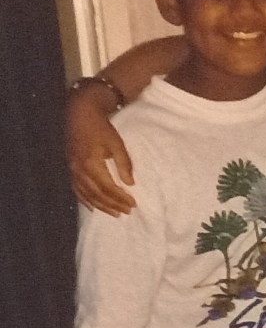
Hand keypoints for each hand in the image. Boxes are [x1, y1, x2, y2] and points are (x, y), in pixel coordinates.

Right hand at [66, 90, 135, 214]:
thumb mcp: (116, 144)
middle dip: (113, 204)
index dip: (120, 198)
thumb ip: (124, 164)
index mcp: (90, 163)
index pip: (107, 188)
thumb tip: (130, 183)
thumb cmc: (101, 127)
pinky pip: (76, 189)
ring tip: (115, 213)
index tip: (133, 204)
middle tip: (127, 211)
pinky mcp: (70, 168)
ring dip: (101, 206)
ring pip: (86, 195)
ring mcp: (72, 170)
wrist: (79, 114)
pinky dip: (85, 200)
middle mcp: (78, 169)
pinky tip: (93, 208)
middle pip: (97, 194)